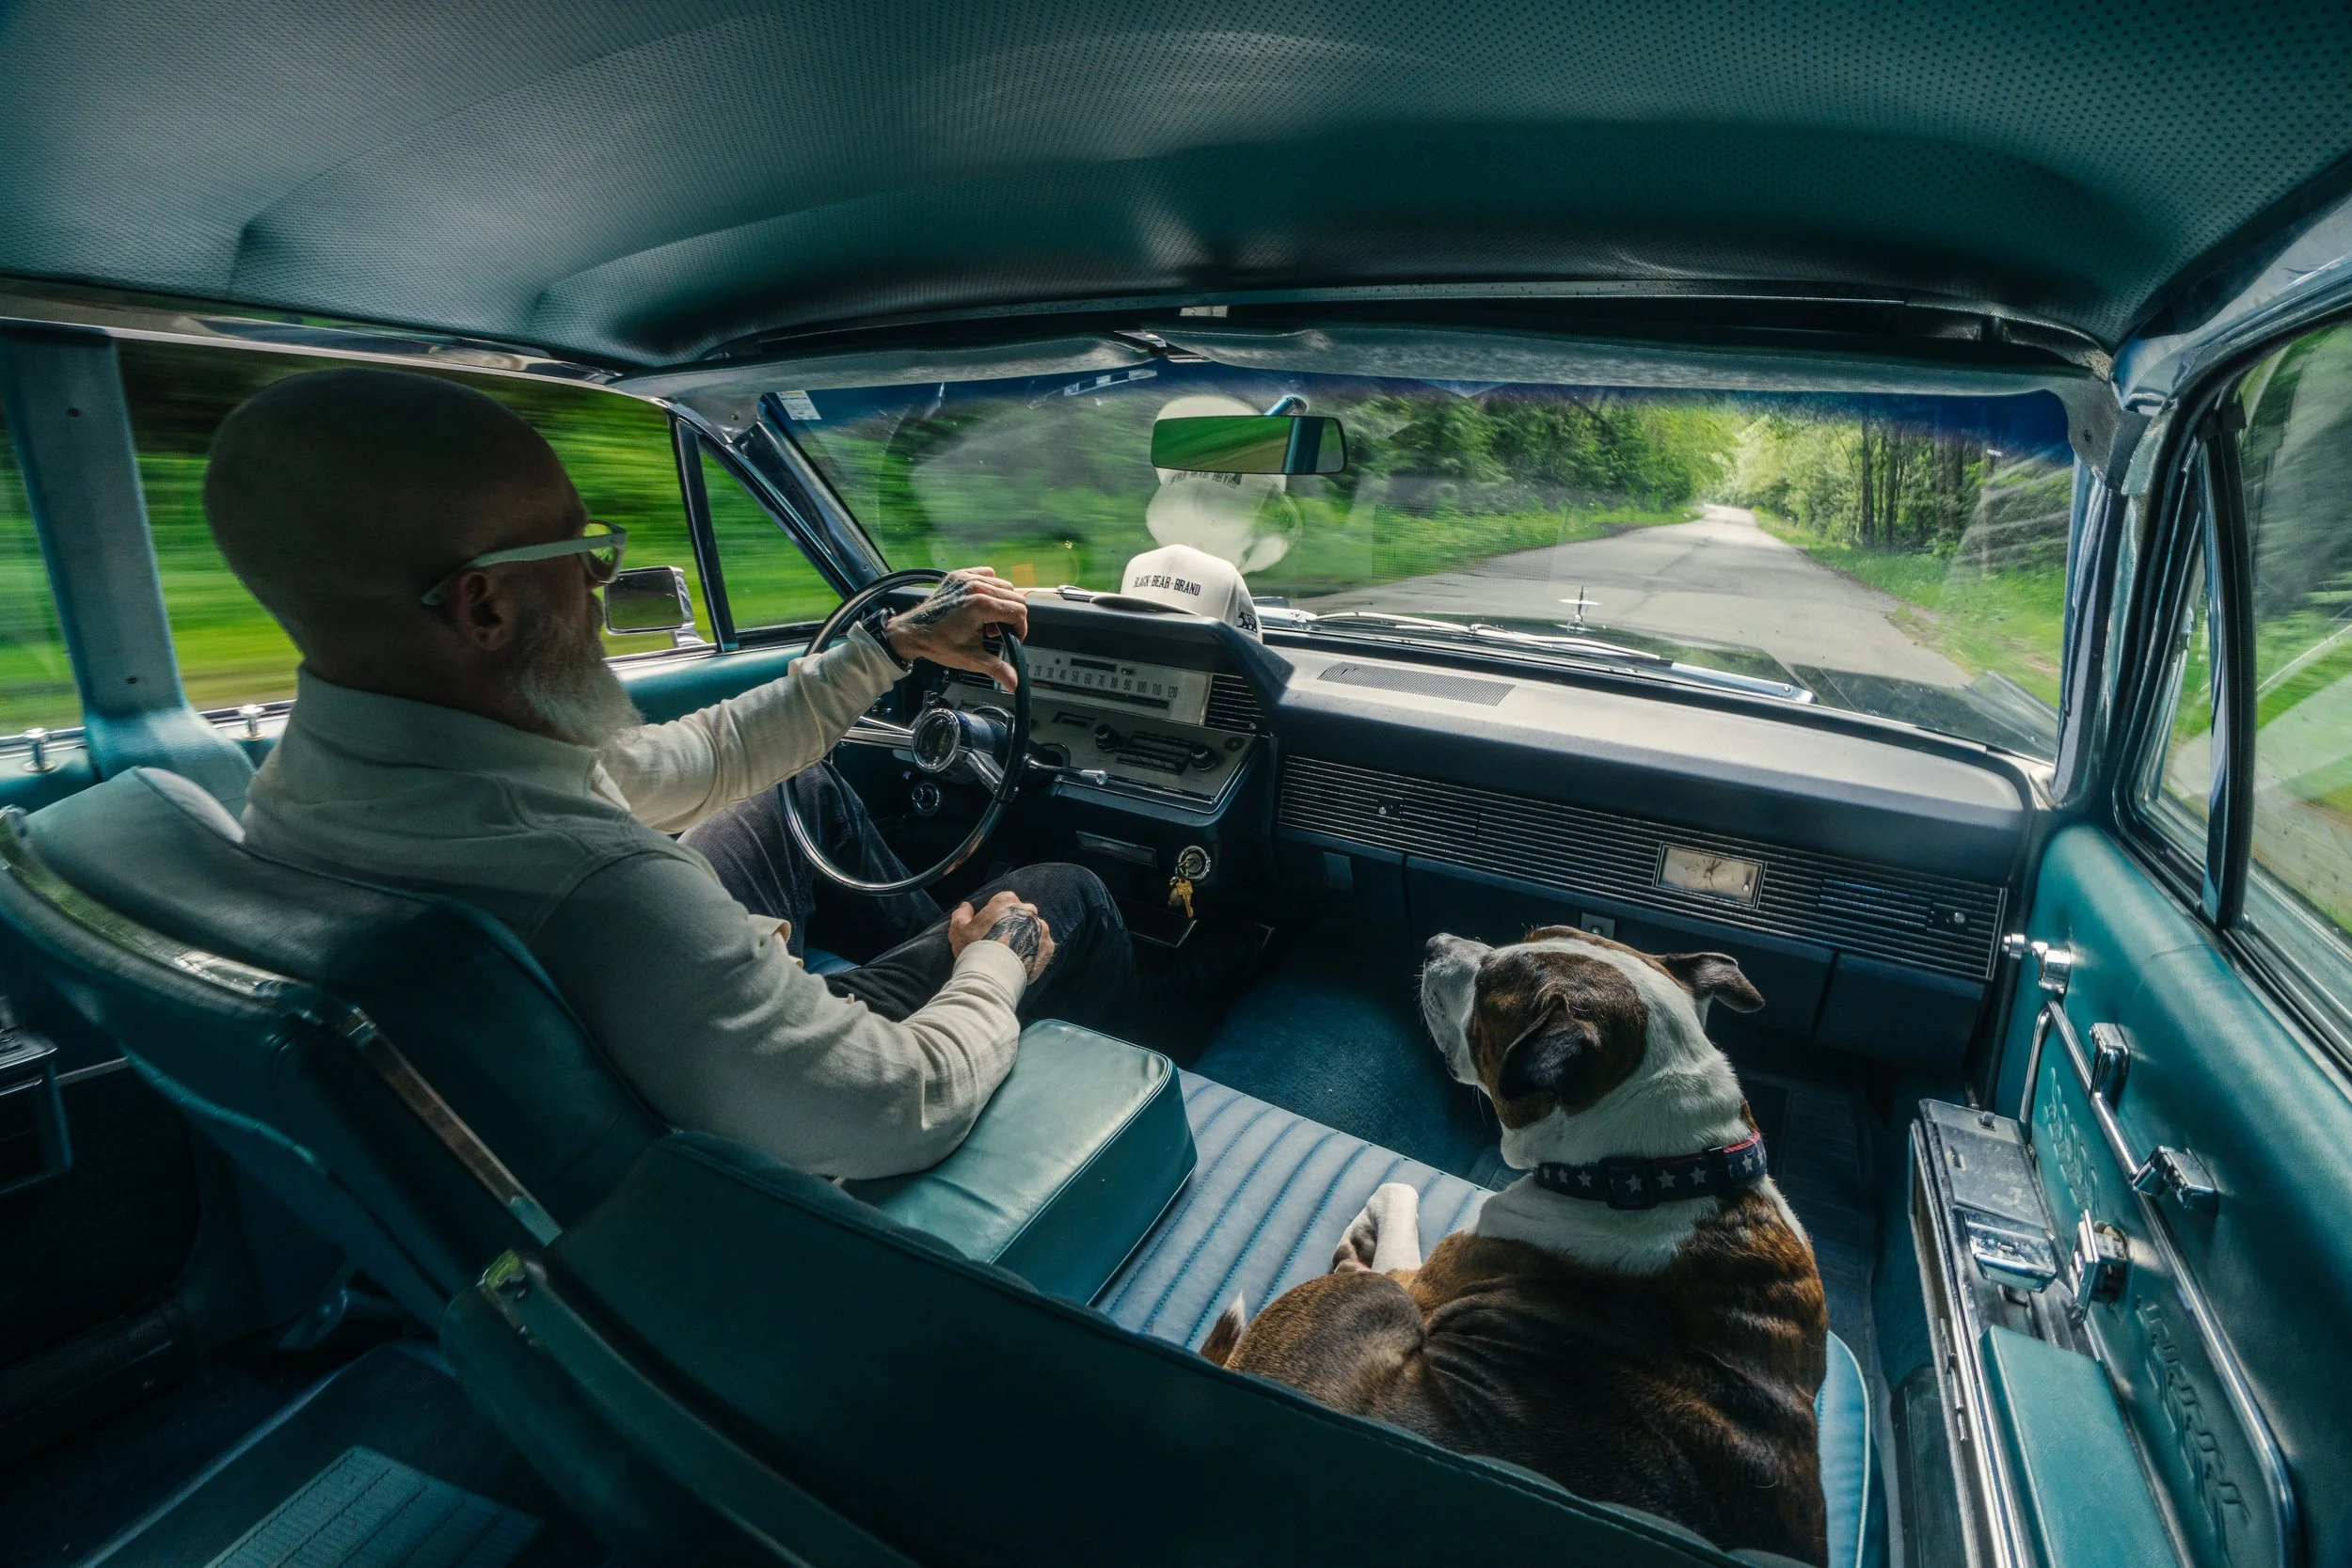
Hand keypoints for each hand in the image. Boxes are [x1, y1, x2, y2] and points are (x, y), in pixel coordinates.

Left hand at [882, 568, 1029, 687]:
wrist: (912, 632)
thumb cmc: (938, 644)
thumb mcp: (970, 658)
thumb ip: (996, 668)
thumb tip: (1014, 683)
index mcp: (981, 605)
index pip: (1018, 611)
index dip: (1020, 628)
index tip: (1012, 638)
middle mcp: (976, 587)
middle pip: (1015, 597)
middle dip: (1012, 617)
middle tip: (996, 633)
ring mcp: (967, 578)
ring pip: (1003, 585)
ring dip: (1002, 603)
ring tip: (987, 620)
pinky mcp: (959, 575)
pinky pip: (986, 574)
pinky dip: (990, 586)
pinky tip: (982, 602)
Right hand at [948, 889, 1054, 980]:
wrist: (993, 974)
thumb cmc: (974, 947)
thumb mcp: (958, 928)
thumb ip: (962, 913)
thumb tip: (966, 906)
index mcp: (1007, 901)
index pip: (1003, 901)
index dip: (996, 913)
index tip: (990, 927)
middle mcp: (1028, 911)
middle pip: (1021, 914)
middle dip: (1014, 924)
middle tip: (1002, 940)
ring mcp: (1041, 929)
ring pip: (1034, 929)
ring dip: (1026, 937)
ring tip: (1013, 953)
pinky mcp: (1048, 947)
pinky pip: (1042, 946)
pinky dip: (1035, 951)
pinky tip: (1023, 961)